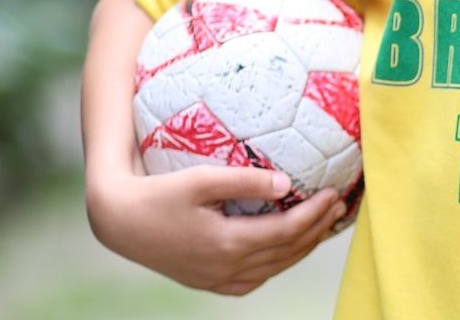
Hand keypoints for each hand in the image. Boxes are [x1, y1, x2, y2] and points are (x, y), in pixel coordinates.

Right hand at [87, 166, 346, 294]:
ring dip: (302, 247)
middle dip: (317, 229)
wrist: (119, 221)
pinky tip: (286, 249)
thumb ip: (245, 181)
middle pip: (287, 253)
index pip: (287, 232)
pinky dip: (277, 264)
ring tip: (324, 224)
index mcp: (227, 244)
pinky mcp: (207, 281)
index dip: (315, 214)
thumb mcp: (202, 179)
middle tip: (340, 205)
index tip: (335, 193)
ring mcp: (216, 279)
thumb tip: (287, 184)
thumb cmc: (160, 192)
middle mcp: (225, 268)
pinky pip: (253, 279)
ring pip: (273, 269)